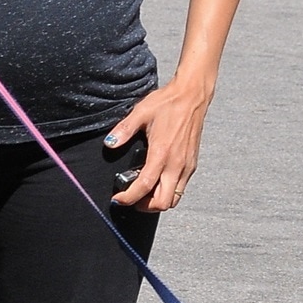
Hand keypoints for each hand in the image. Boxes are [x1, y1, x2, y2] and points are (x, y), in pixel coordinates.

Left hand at [105, 75, 210, 211]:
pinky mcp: (192, 164)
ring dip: (158, 201)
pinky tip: (157, 181)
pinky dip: (168, 191)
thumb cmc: (169, 103)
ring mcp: (187, 166)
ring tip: (143, 193)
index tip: (118, 199)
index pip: (145, 186)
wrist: (192, 96)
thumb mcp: (141, 112)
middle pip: (163, 202)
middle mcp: (177, 164)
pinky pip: (181, 188)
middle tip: (131, 199)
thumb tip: (110, 143)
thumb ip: (124, 130)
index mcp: (162, 153)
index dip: (129, 198)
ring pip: (174, 198)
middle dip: (145, 206)